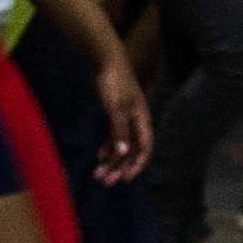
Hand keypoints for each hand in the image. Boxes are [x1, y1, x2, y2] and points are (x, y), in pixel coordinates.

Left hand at [90, 53, 153, 182]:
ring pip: (121, 145)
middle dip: (119, 167)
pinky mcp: (115, 113)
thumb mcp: (116, 108)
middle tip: (104, 182)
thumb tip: (122, 154)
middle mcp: (136, 121)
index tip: (124, 179)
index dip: (136, 165)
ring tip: (98, 173)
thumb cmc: (114, 83)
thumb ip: (119, 131)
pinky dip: (108, 147)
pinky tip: (99, 156)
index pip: (144, 148)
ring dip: (111, 160)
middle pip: (131, 150)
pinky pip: (114, 136)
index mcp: (142, 120)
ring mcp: (126, 117)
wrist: (106, 61)